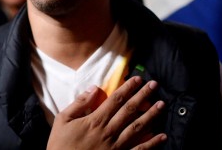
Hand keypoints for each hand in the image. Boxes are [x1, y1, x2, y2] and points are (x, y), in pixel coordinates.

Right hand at [47, 76, 166, 149]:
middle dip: (143, 96)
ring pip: (137, 128)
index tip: (138, 79)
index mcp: (95, 121)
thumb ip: (79, 104)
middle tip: (154, 85)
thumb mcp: (62, 121)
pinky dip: (152, 144)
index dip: (128, 88)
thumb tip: (93, 88)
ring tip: (161, 105)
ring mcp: (116, 147)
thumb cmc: (60, 146)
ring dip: (150, 115)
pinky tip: (162, 136)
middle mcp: (108, 132)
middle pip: (129, 110)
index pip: (115, 100)